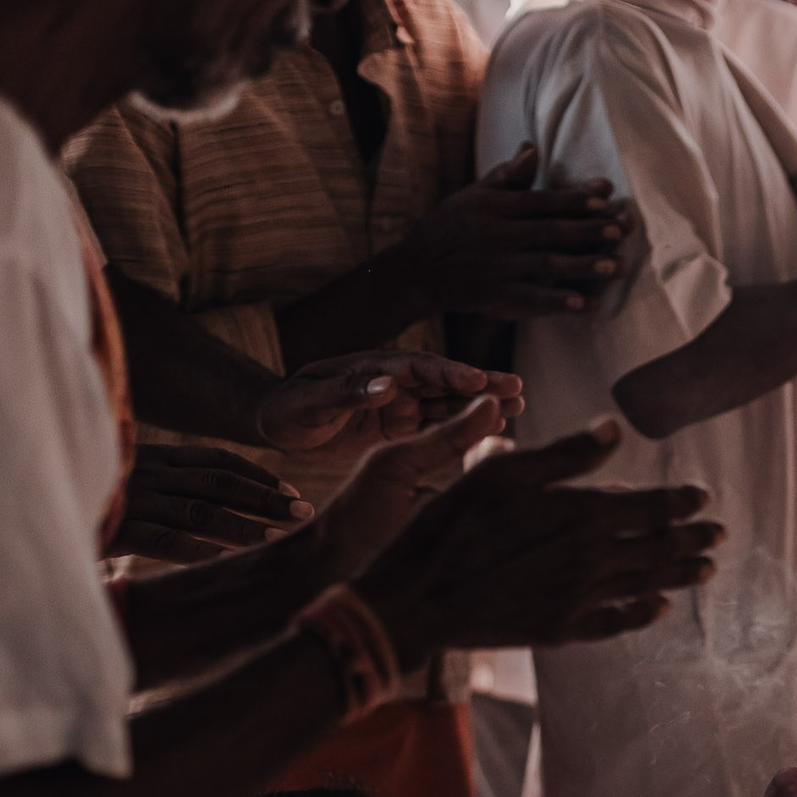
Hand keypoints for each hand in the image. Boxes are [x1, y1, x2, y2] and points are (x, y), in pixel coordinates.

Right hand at [111, 445, 311, 564]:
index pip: (216, 460)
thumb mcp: (130, 486)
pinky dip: (202, 551)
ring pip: (200, 511)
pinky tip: (230, 561)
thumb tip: (222, 514)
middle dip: (265, 498)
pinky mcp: (117, 530)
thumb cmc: (94, 503)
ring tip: (280, 540)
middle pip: (218, 483)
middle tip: (304, 513)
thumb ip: (169, 490)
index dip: (258, 476)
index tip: (293, 492)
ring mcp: (133, 500)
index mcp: (154, 458)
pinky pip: (167, 541)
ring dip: (244, 526)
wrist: (32, 512)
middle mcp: (148, 474)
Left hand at [258, 351, 525, 459]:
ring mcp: (399, 403)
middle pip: (443, 381)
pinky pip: (438, 426)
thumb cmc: (288, 409)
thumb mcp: (310, 402)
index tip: (479, 381)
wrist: (277, 425)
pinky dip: (465, 427)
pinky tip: (493, 428)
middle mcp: (392, 382)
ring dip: (480, 404)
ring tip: (519, 406)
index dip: (449, 374)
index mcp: (372, 368)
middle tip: (517, 387)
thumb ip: (347, 392)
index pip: (417, 368)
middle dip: (480, 384)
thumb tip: (386, 384)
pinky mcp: (400, 426)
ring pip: (447, 403)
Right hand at [352, 414, 723, 659]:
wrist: (415, 598)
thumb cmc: (449, 526)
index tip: (702, 497)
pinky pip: (616, 622)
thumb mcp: (500, 473)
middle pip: (658, 547)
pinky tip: (659, 608)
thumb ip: (563, 454)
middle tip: (719, 534)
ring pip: (647, 584)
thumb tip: (613, 428)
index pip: (649, 506)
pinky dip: (643, 613)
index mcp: (579, 513)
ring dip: (680, 574)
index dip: (680, 501)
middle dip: (693, 538)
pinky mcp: (562, 629)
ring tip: (707, 569)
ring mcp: (579, 598)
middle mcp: (590, 558)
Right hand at [401, 145, 635, 320]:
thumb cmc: (450, 227)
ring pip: (547, 264)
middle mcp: (497, 234)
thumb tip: (533, 148)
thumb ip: (506, 175)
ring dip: (584, 266)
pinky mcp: (494, 294)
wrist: (416, 269)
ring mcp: (497, 265)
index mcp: (494, 206)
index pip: (542, 200)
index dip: (574, 198)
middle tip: (623, 229)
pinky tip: (585, 304)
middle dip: (590, 230)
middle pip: (551, 231)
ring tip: (617, 267)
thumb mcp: (473, 195)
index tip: (606, 195)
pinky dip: (557, 301)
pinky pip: (530, 297)